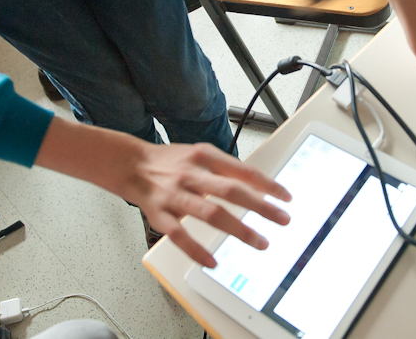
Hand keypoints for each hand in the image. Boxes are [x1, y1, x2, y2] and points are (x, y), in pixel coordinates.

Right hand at [120, 141, 291, 267]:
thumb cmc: (169, 162)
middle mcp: (191, 175)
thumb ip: (225, 168)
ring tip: (260, 242)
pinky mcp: (159, 214)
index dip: (267, 185)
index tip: (285, 197)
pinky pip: (180, 235)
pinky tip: (213, 262)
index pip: (242, 171)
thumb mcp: (199, 154)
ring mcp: (175, 195)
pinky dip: (197, 250)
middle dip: (261, 207)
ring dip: (239, 230)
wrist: (129, 164)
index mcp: (204, 157)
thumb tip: (257, 184)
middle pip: (231, 191)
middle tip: (283, 220)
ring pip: (211, 213)